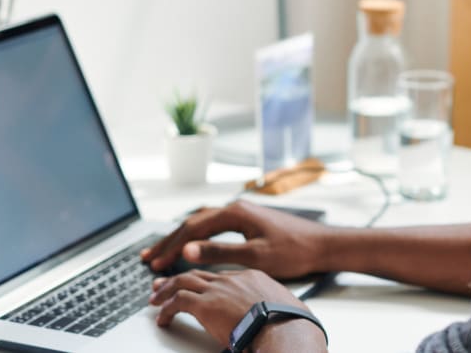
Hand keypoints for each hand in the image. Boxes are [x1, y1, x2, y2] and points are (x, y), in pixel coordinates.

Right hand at [141, 201, 330, 277]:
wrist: (322, 245)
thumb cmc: (294, 251)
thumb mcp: (255, 256)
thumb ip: (219, 252)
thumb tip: (188, 250)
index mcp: (235, 212)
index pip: (192, 228)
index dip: (171, 246)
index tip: (156, 262)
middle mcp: (235, 208)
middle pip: (192, 222)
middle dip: (169, 241)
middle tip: (149, 257)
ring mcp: (241, 212)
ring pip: (201, 222)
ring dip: (180, 236)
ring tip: (162, 249)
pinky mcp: (247, 221)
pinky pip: (212, 224)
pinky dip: (196, 234)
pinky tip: (191, 241)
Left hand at [149, 269, 325, 350]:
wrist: (286, 327)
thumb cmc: (290, 323)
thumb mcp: (282, 307)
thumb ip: (269, 307)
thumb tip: (266, 319)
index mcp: (251, 277)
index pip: (220, 276)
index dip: (204, 281)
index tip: (196, 287)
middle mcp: (232, 279)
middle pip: (198, 274)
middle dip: (178, 279)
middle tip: (163, 285)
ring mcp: (218, 290)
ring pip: (183, 282)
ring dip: (166, 290)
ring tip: (156, 299)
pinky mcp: (206, 305)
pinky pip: (178, 302)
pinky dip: (166, 308)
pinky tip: (162, 317)